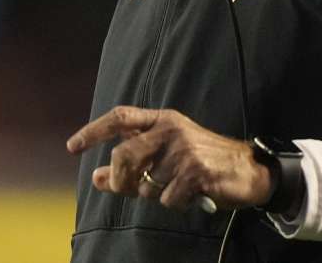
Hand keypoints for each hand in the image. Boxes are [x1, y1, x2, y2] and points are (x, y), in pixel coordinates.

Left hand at [66, 106, 271, 210]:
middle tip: (126, 189)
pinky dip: (175, 203)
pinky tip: (191, 194)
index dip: (93, 131)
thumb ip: (132, 165)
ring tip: (176, 187)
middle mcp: (171, 129)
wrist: (248, 170)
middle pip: (124, 155)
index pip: (120, 118)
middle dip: (120, 179)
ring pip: (146, 184)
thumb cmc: (202, 162)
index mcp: (162, 120)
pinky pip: (167, 198)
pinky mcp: (196, 171)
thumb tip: (97, 178)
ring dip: (156, 194)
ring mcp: (184, 149)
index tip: (73, 146)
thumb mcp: (166, 156)